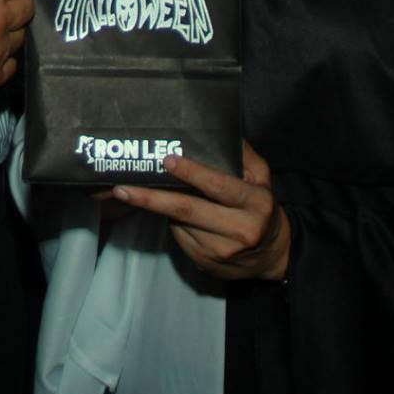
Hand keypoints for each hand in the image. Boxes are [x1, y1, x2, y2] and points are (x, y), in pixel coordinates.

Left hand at [110, 141, 291, 281]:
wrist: (271, 256)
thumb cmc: (261, 207)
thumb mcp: (263, 178)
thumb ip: (244, 155)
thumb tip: (221, 130)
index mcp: (255, 203)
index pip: (218, 186)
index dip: (191, 173)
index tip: (167, 160)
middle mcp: (239, 229)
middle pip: (188, 210)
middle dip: (152, 198)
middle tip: (122, 188)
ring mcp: (220, 250)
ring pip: (179, 223)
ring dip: (158, 207)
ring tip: (135, 193)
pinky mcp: (206, 263)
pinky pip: (179, 237)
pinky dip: (170, 223)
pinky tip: (167, 213)